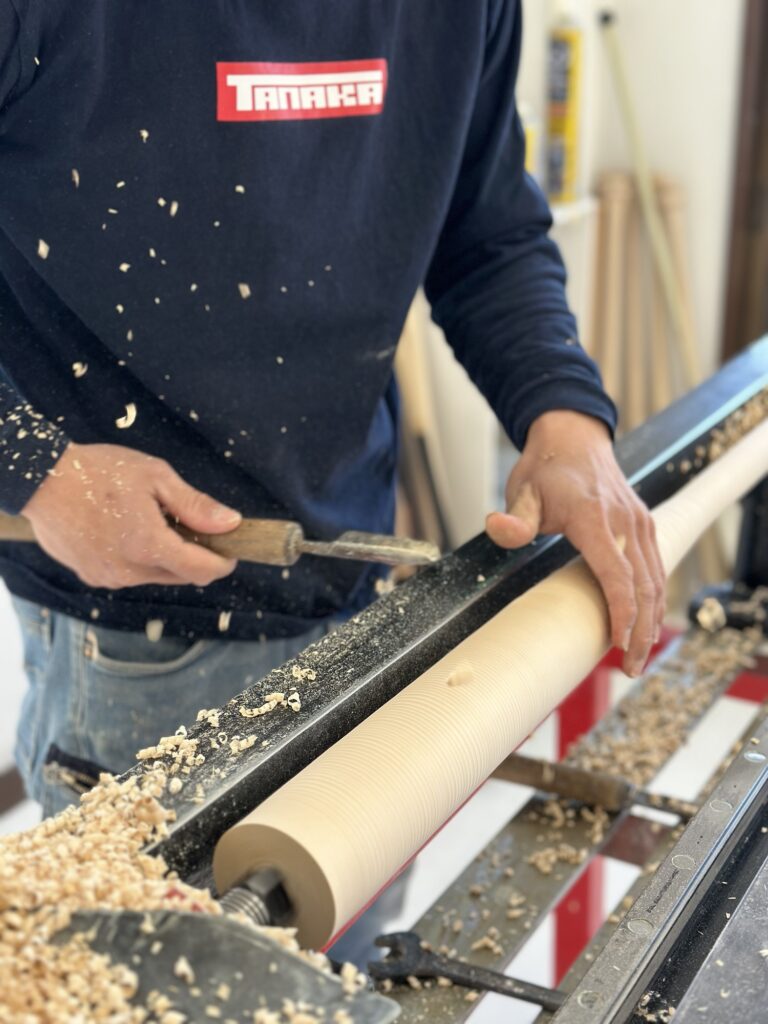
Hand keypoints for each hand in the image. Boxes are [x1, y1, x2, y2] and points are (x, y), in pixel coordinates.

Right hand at [22, 442, 240, 588]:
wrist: (40, 480)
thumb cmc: (99, 472)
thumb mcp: (155, 477)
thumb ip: (194, 505)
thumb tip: (231, 523)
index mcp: (149, 545)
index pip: (201, 570)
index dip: (222, 563)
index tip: (229, 551)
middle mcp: (130, 571)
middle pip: (181, 576)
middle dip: (195, 557)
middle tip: (191, 526)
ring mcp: (109, 577)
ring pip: (156, 576)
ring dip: (165, 558)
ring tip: (152, 522)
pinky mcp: (92, 576)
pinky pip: (129, 575)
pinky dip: (139, 560)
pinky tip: (127, 531)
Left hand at [486, 411, 664, 676]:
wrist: (573, 436)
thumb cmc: (544, 468)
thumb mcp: (521, 490)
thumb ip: (514, 518)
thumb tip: (497, 527)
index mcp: (595, 518)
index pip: (616, 574)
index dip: (621, 613)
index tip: (617, 645)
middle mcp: (625, 522)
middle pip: (644, 585)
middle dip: (640, 631)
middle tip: (628, 667)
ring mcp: (640, 522)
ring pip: (656, 579)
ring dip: (651, 619)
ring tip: (637, 655)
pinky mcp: (644, 524)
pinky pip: (656, 567)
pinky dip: (654, 598)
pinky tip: (645, 622)